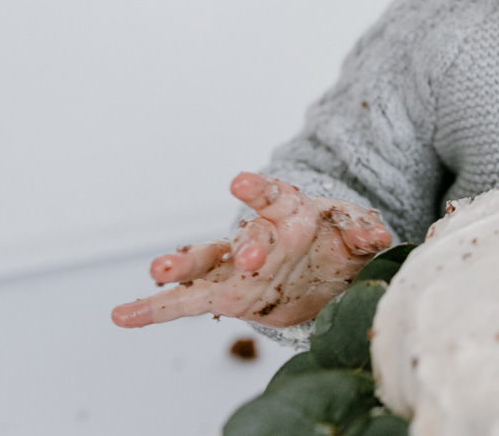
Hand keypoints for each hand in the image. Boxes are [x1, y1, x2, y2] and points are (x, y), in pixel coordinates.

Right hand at [111, 173, 392, 328]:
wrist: (326, 269)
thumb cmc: (339, 242)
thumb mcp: (359, 235)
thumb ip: (364, 232)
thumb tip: (376, 233)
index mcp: (288, 211)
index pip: (273, 196)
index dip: (257, 191)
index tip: (240, 184)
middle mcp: (257, 235)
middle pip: (242, 237)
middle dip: (241, 247)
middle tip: (245, 256)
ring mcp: (236, 266)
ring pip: (204, 266)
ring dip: (182, 269)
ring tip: (157, 271)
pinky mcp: (227, 295)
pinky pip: (186, 302)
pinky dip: (154, 309)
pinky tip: (121, 315)